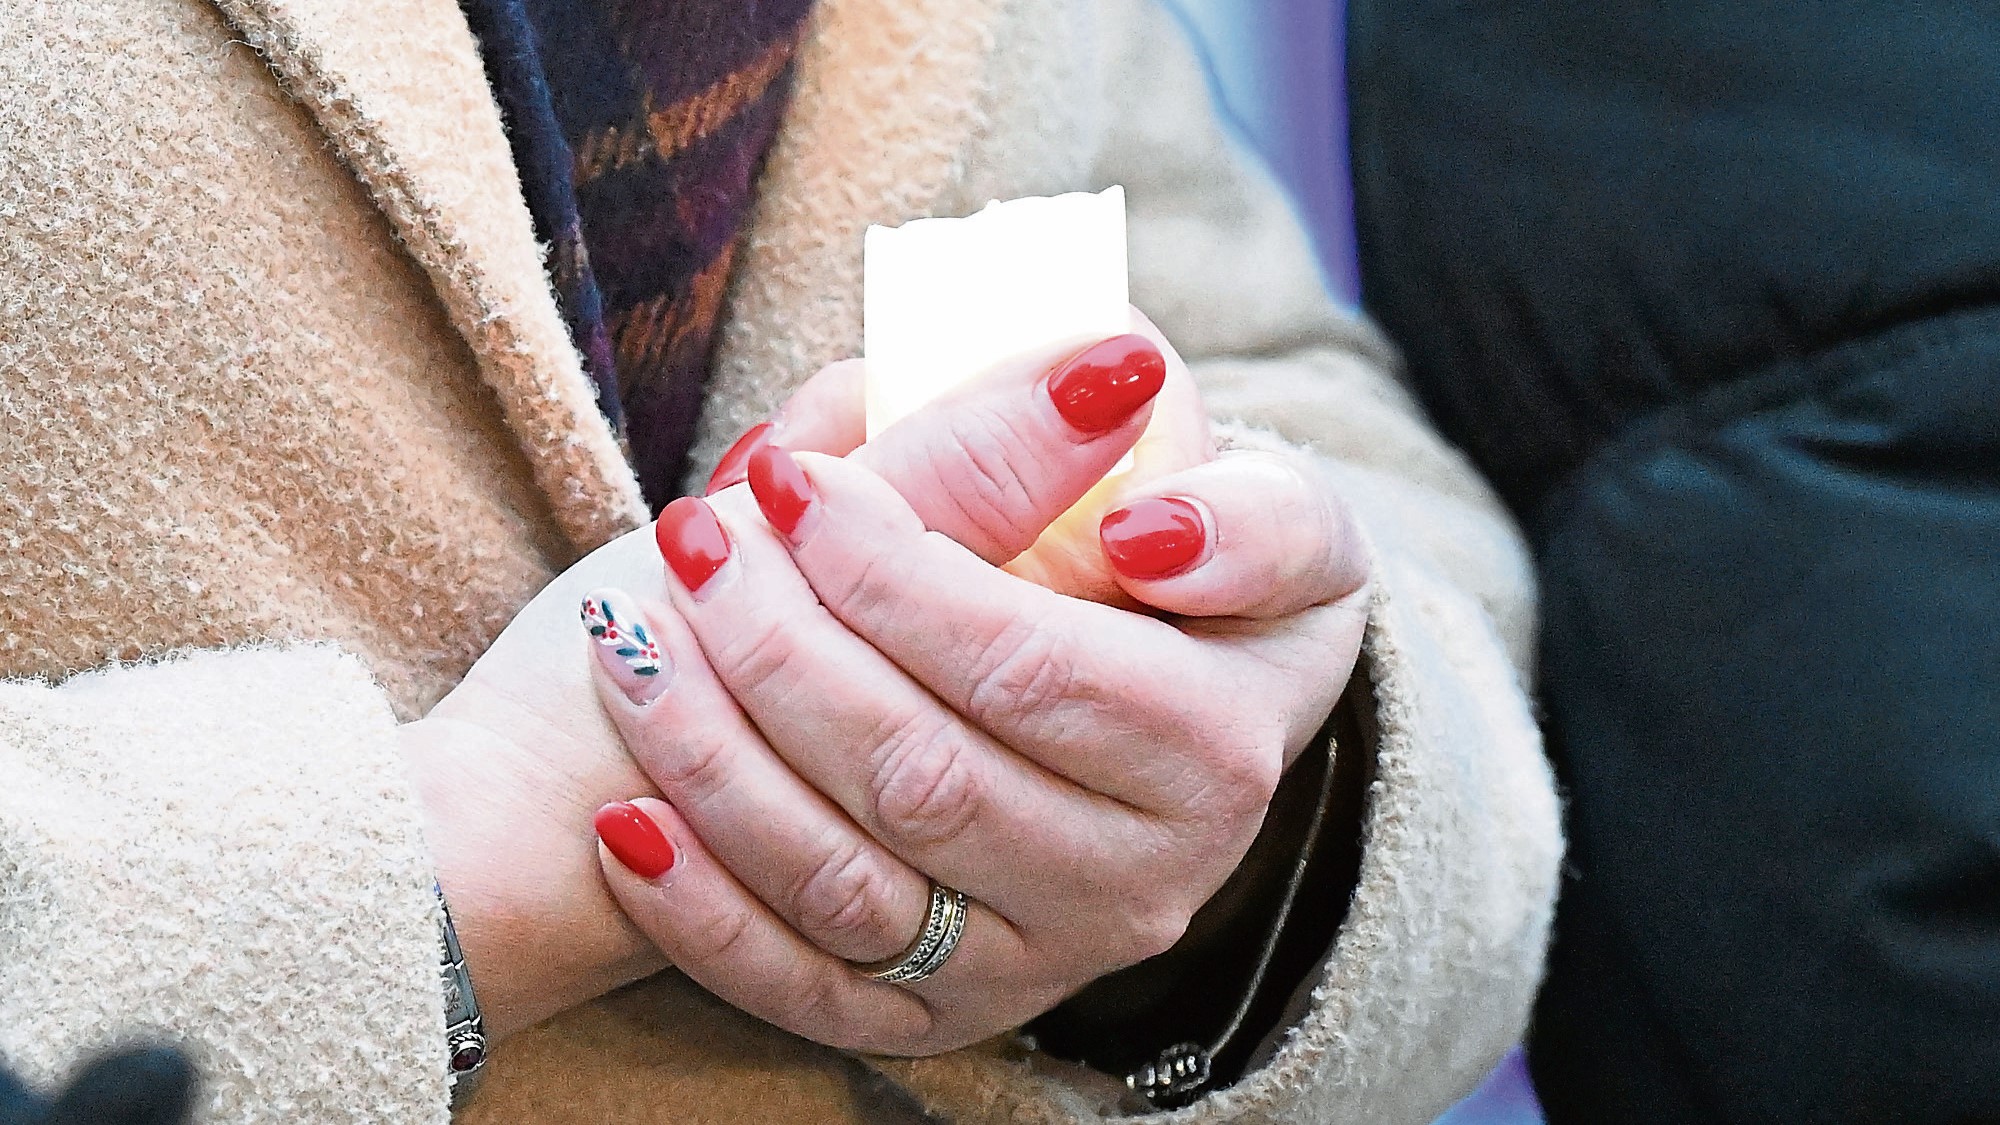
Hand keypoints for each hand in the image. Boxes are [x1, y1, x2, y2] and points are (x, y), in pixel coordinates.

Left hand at [585, 330, 1369, 1053]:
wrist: (1150, 718)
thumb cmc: (1174, 580)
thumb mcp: (1222, 507)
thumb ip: (1150, 462)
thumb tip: (1114, 390)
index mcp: (1222, 742)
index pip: (1037, 668)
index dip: (898, 577)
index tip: (795, 479)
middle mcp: (1146, 879)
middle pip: (923, 774)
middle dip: (780, 645)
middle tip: (697, 532)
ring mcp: (1041, 957)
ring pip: (848, 878)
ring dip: (713, 754)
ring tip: (635, 630)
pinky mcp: (947, 1011)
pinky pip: (804, 987)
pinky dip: (700, 906)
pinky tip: (628, 817)